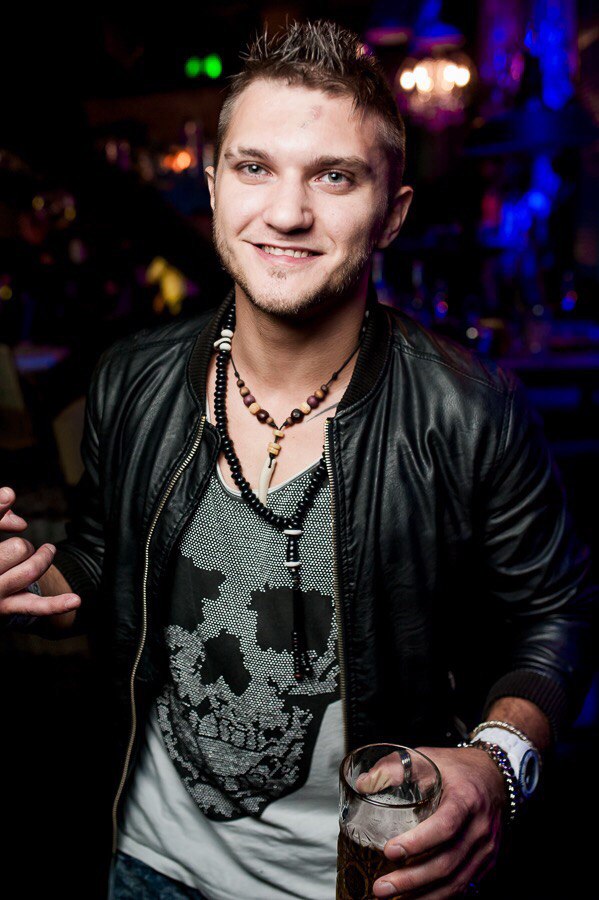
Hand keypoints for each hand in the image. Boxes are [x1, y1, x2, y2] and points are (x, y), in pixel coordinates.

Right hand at [0, 486, 80, 618]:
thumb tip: (18, 514)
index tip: (10, 495)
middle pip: (18, 548)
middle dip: (24, 546)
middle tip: (19, 551)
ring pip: (30, 571)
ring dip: (42, 559)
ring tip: (42, 554)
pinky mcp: (7, 610)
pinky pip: (35, 607)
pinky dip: (56, 604)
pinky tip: (76, 600)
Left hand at [373, 746, 505, 897]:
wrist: (495, 777)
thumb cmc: (458, 769)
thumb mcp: (428, 758)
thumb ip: (395, 768)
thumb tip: (363, 783)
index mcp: (466, 798)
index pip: (444, 826)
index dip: (417, 842)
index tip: (390, 851)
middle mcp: (480, 828)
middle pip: (447, 862)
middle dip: (412, 880)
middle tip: (382, 887)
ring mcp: (487, 849)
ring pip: (456, 882)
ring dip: (423, 896)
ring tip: (393, 899)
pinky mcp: (488, 864)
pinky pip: (465, 887)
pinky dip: (440, 897)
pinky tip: (417, 899)